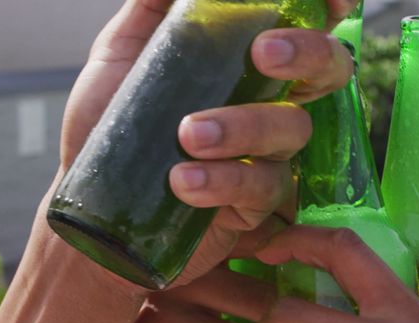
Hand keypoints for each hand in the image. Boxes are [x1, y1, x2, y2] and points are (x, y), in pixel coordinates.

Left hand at [54, 0, 359, 291]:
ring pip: (292, 129)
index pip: (306, 26)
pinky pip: (261, 186)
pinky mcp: (254, 206)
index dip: (331, 6)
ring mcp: (267, 155)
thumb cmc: (111, 127)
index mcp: (247, 62)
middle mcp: (268, 101)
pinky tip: (183, 180)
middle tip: (263, 52)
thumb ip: (151, 7)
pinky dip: (224, 179)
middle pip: (328, 69)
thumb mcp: (121, 54)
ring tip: (187, 134)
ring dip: (245, 126)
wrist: (87, 203)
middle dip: (308, 53)